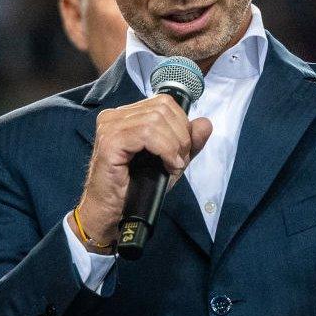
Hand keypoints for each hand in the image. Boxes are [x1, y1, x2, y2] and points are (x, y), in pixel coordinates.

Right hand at [73, 94, 212, 252]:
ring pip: (156, 120)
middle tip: (178, 161)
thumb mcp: (170, 162)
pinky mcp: (109, 141)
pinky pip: (146, 134)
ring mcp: (109, 126)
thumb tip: (206, 123)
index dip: (181, 124)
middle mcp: (114, 116)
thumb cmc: (136, 189)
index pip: (164, 102)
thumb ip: (189, 143)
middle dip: (180, 136)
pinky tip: (166, 165)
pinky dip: (164, 149)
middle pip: (162, 108)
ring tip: (172, 165)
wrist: (111, 214)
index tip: (182, 151)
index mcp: (126, 115)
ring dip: (173, 145)